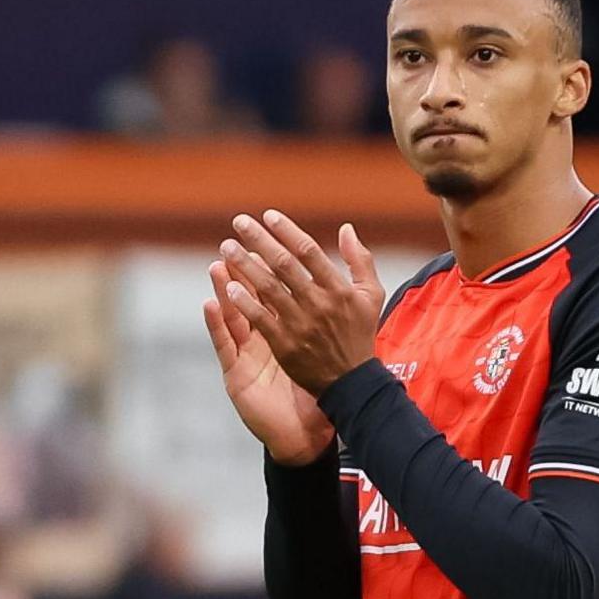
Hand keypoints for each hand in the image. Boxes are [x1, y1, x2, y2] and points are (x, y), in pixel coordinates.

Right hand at [203, 260, 336, 465]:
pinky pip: (225, 345)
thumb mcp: (328, 347)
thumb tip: (338, 283)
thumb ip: (331, 316)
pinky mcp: (236, 374)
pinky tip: (209, 304)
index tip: (264, 236)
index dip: (266, 263)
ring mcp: (246, 354)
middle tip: (232, 241)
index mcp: (282, 327)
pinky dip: (216, 324)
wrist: (306, 433)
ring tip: (216, 264)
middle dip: (241, 267)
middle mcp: (261, 337)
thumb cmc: (316, 390)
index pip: (272, 288)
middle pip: (248, 296)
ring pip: (231, 315)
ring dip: (222, 289)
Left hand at [219, 210, 384, 396]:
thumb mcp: (371, 295)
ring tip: (227, 247)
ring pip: (268, 288)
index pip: (309, 251)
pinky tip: (229, 285)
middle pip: (283, 264)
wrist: (352, 382)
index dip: (286, 231)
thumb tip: (346, 228)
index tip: (268, 216)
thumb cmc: (360, 334)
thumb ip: (360, 260)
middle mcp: (319, 304)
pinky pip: (261, 318)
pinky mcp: (285, 345)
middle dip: (258, 240)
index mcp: (339, 289)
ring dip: (245, 265)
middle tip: (238, 222)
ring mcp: (300, 324)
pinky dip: (245, 301)